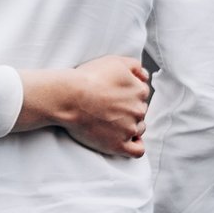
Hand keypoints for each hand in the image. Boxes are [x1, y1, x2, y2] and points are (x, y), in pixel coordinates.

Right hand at [16, 55, 150, 158]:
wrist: (69, 97)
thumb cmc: (88, 78)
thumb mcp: (114, 61)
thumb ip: (135, 66)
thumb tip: (144, 76)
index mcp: (139, 91)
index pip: (142, 95)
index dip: (128, 95)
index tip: (114, 96)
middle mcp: (138, 110)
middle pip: (140, 112)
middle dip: (127, 110)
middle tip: (109, 108)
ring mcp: (129, 129)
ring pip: (139, 129)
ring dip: (129, 126)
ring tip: (110, 122)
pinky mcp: (118, 145)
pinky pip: (137, 151)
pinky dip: (135, 146)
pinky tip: (126, 141)